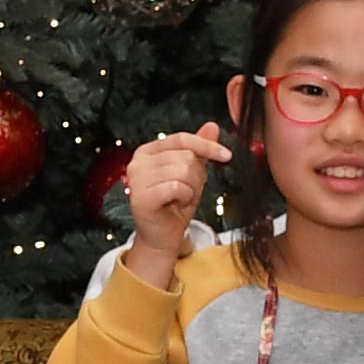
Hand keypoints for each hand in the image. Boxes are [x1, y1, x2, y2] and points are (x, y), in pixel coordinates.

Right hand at [117, 123, 230, 290]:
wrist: (162, 237)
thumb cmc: (174, 206)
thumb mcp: (192, 174)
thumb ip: (199, 150)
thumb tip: (212, 126)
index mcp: (148, 151)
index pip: (182, 138)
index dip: (207, 145)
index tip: (226, 156)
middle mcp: (138, 161)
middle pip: (186, 156)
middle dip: (197, 176)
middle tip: (188, 192)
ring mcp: (137, 179)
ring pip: (184, 170)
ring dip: (192, 188)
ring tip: (181, 199)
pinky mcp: (141, 196)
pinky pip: (177, 187)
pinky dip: (184, 197)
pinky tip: (176, 205)